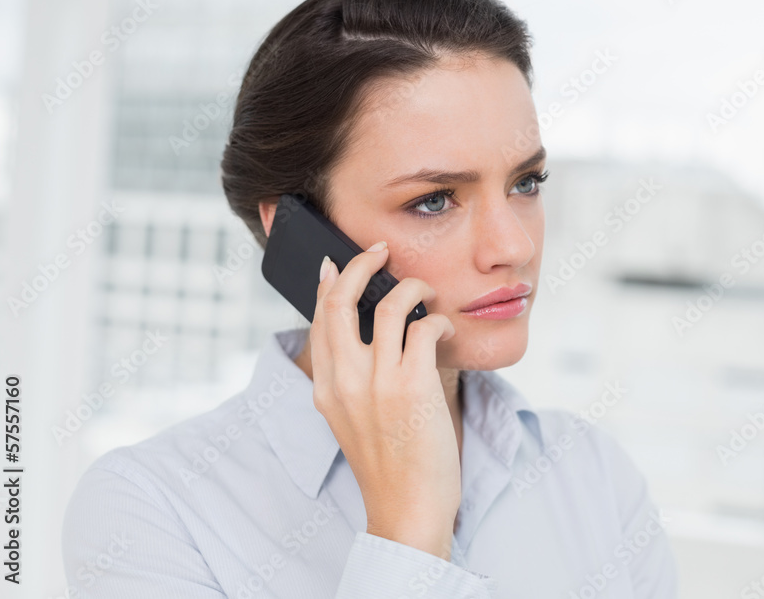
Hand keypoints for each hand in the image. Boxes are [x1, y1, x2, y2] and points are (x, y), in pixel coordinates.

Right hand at [310, 240, 458, 560]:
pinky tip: (445, 330)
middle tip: (381, 250)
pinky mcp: (412, 388)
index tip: (336, 264)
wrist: (406, 512)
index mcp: (325, 389)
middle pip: (342, 302)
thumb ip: (352, 383)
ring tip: (426, 290)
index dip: (328, 285)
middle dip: (360, 265)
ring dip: (413, 287)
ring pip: (391, 306)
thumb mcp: (353, 422)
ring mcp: (377, 384)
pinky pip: (425, 329)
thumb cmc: (389, 469)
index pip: (319, 321)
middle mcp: (345, 381)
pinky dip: (438, 321)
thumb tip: (370, 341)